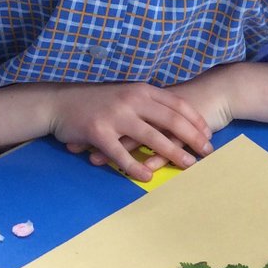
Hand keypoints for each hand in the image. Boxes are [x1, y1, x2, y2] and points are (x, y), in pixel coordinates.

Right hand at [50, 82, 212, 180]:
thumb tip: (172, 117)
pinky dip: (135, 166)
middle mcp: (131, 100)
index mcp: (140, 90)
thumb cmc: (94, 101)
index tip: (209, 133)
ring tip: (188, 165)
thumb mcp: (124, 94)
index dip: (195, 120)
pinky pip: (121, 153)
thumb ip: (147, 103)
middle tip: (208, 151)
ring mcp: (116, 116)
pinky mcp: (99, 132)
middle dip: (193, 137)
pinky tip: (148, 177)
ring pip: (151, 137)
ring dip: (173, 152)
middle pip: (170, 120)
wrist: (58, 103)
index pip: (176, 104)